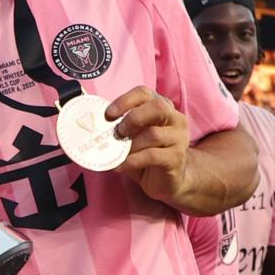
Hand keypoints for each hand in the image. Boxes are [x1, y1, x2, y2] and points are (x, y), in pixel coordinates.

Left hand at [106, 87, 191, 204]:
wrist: (167, 180)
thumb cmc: (146, 154)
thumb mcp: (133, 137)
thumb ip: (121, 127)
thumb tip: (95, 125)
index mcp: (162, 107)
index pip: (144, 93)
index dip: (125, 100)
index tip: (109, 114)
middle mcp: (175, 119)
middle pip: (157, 107)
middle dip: (133, 117)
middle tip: (118, 131)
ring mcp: (179, 138)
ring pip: (153, 134)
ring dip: (131, 144)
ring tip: (118, 153)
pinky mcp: (177, 157)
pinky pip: (153, 156)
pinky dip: (133, 160)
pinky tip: (121, 166)